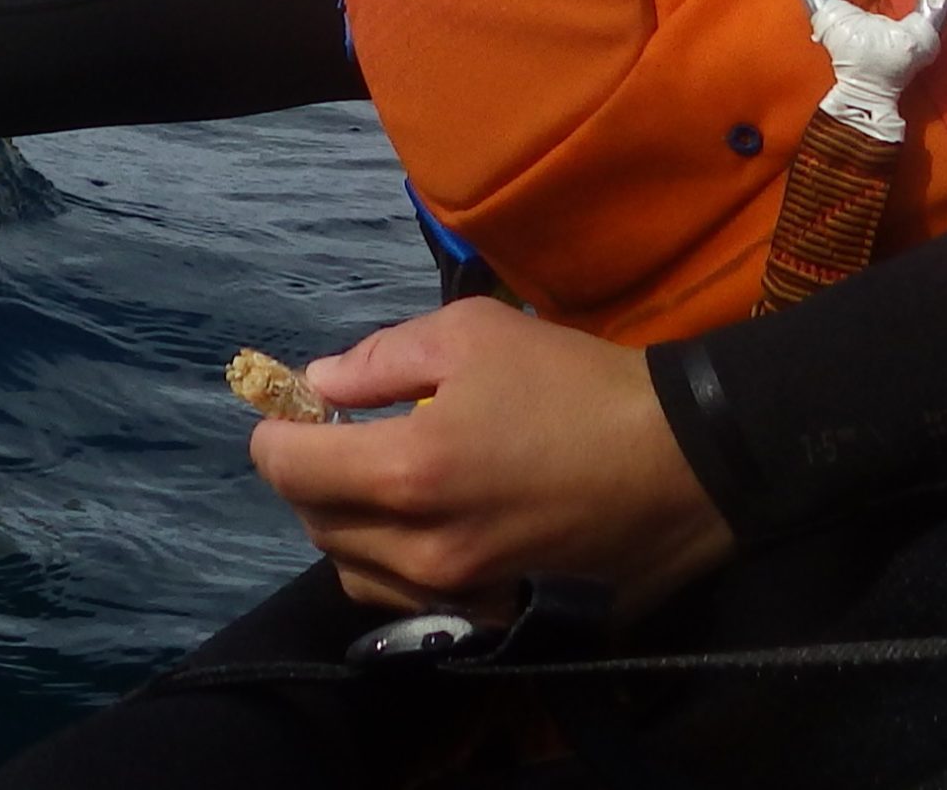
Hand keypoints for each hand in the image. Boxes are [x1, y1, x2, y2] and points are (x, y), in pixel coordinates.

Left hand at [249, 298, 734, 621]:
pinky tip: (417, 519)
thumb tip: (321, 382)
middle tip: (342, 428)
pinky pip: (397, 594)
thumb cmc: (573, 385)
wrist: (670, 463)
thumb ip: (384, 357)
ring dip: (342, 518)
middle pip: (312, 519)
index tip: (292, 406)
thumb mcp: (475, 334)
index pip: (290, 466)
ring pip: (348, 565)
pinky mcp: (481, 612)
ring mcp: (448, 590)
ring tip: (377, 474)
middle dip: (309, 471)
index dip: (276, 429)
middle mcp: (415, 545)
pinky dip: (384, 557)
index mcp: (407, 468)